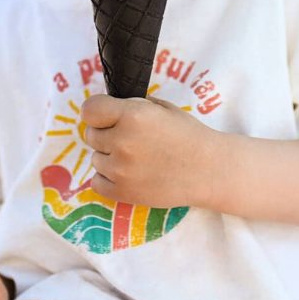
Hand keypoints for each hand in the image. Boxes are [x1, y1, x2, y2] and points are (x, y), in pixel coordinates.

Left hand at [80, 93, 218, 208]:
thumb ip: (132, 106)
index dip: (97, 112)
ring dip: (109, 156)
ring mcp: (120, 170)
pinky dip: (108, 178)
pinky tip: (128, 174)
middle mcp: (122, 142)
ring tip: (136, 157)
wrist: (209, 170)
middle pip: (91, 135)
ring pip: (95, 159)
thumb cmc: (188, 134)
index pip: (89, 110)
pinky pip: (97, 182)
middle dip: (106, 134)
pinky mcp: (122, 193)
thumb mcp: (161, 108)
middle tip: (129, 138)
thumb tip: (109, 107)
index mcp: (132, 115)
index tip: (106, 115)